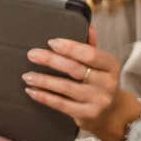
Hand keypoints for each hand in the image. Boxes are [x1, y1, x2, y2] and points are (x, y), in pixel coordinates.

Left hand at [24, 29, 139, 140]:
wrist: (112, 113)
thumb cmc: (101, 83)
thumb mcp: (102, 65)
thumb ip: (92, 47)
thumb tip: (87, 26)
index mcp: (111, 66)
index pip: (90, 54)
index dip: (69, 47)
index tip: (51, 43)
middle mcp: (108, 83)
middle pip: (75, 69)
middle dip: (51, 60)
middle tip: (32, 55)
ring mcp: (98, 101)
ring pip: (66, 87)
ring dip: (43, 80)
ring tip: (27, 75)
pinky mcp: (87, 115)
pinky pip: (61, 105)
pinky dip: (44, 97)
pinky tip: (32, 91)